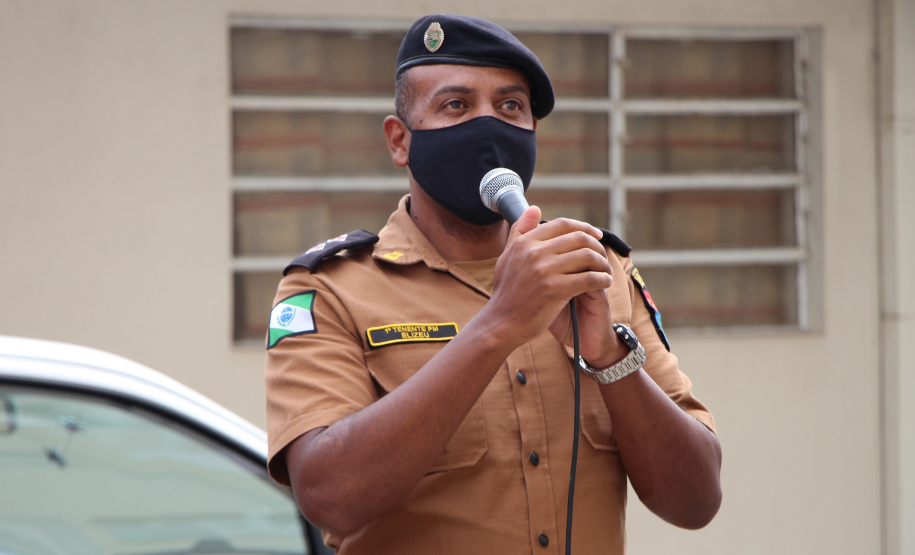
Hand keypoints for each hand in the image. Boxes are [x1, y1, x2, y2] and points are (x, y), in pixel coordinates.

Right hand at [483, 206, 613, 351]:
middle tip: (603, 256)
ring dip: (602, 263)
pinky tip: (604, 283)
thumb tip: (535, 208)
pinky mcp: (555, 290)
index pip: (562, 224)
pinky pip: (589, 278)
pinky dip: (602, 279)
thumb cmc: (506, 293)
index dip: (584, 227)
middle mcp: (534, 252)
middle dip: (597, 246)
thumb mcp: (507, 257)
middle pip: (578, 238)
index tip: (596, 236)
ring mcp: (545, 271)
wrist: (501, 323)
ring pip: (587, 256)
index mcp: (525, 243)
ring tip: (606, 271)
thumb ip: (520, 231)